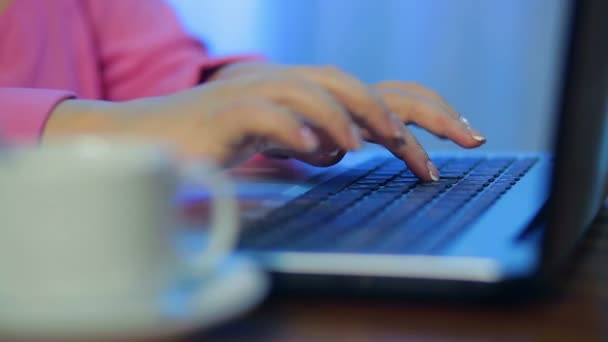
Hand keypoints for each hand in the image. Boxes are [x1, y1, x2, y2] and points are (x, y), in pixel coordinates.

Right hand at [44, 61, 484, 180]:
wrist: (147, 140)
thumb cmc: (212, 142)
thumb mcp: (274, 141)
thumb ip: (311, 140)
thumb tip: (341, 149)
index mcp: (298, 89)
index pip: (368, 90)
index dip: (417, 109)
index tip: (460, 135)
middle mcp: (281, 82)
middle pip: (350, 83)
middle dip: (397, 117)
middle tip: (429, 157)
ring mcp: (253, 93)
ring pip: (312, 89)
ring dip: (348, 119)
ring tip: (370, 147)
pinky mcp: (224, 113)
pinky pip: (266, 113)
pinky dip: (295, 129)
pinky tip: (316, 148)